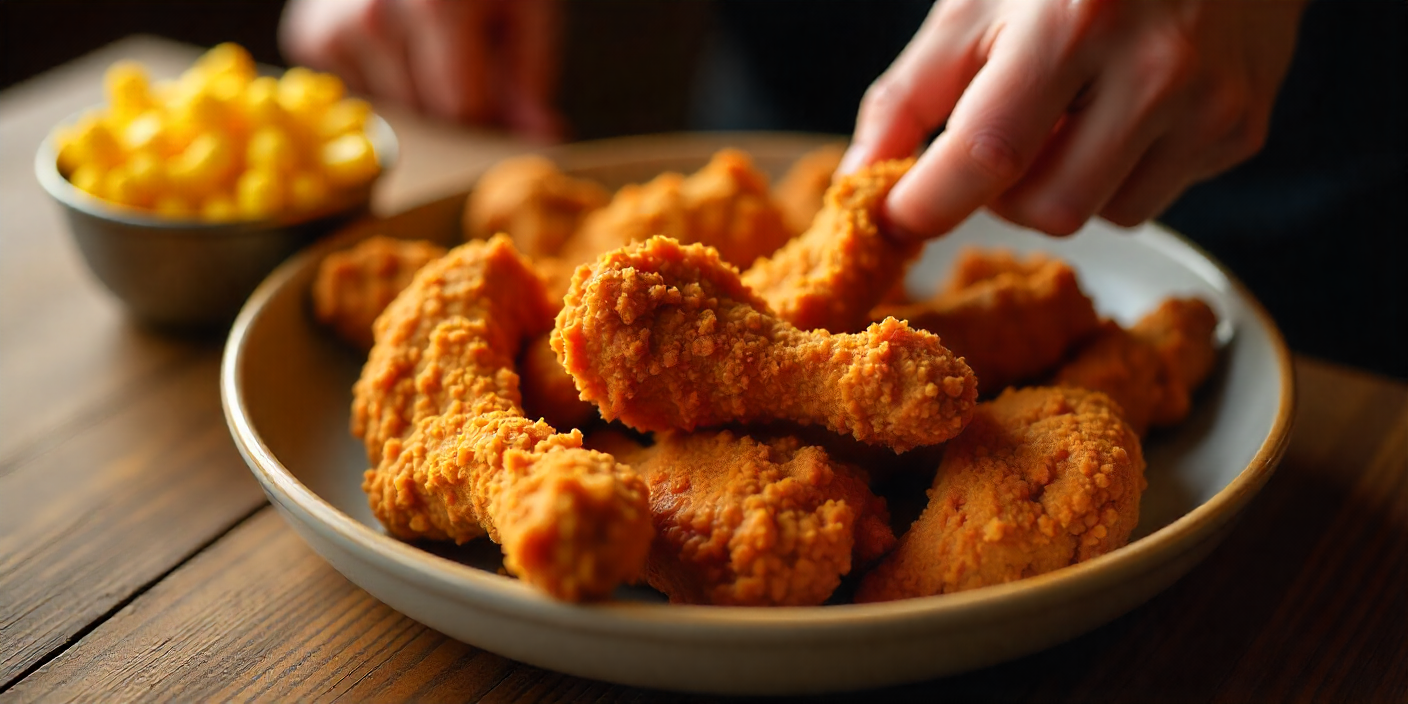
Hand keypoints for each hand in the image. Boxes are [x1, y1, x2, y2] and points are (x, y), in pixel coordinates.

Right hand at [279, 0, 563, 139]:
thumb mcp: (522, 6)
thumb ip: (530, 75)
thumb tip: (543, 136)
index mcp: (435, 4)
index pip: (464, 109)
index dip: (489, 109)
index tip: (499, 88)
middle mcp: (373, 15)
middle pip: (427, 117)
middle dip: (452, 104)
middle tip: (460, 53)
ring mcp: (333, 27)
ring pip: (393, 115)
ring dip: (417, 98)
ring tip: (425, 43)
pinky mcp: (308, 39)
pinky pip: (360, 97)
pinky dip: (382, 83)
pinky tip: (390, 44)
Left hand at [839, 0, 1305, 238]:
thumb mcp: (976, 2)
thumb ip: (909, 95)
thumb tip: (858, 179)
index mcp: (1073, 21)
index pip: (987, 154)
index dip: (929, 201)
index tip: (896, 214)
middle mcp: (1155, 67)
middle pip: (1047, 209)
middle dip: (1004, 192)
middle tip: (999, 135)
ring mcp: (1212, 103)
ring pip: (1103, 215)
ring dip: (1063, 184)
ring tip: (1069, 109)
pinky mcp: (1242, 128)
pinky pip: (1154, 196)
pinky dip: (1118, 171)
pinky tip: (1125, 105)